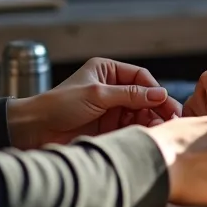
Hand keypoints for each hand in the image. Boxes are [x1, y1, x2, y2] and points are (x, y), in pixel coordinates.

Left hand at [8, 57, 181, 147]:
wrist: (34, 130)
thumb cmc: (59, 104)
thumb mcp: (97, 94)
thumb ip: (130, 94)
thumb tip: (160, 94)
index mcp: (107, 71)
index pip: (140, 77)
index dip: (154, 90)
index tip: (165, 103)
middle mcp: (111, 88)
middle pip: (143, 95)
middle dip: (157, 106)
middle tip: (171, 119)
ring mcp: (110, 108)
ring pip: (140, 112)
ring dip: (151, 120)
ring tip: (160, 129)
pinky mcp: (108, 127)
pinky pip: (131, 127)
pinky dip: (141, 130)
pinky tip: (148, 135)